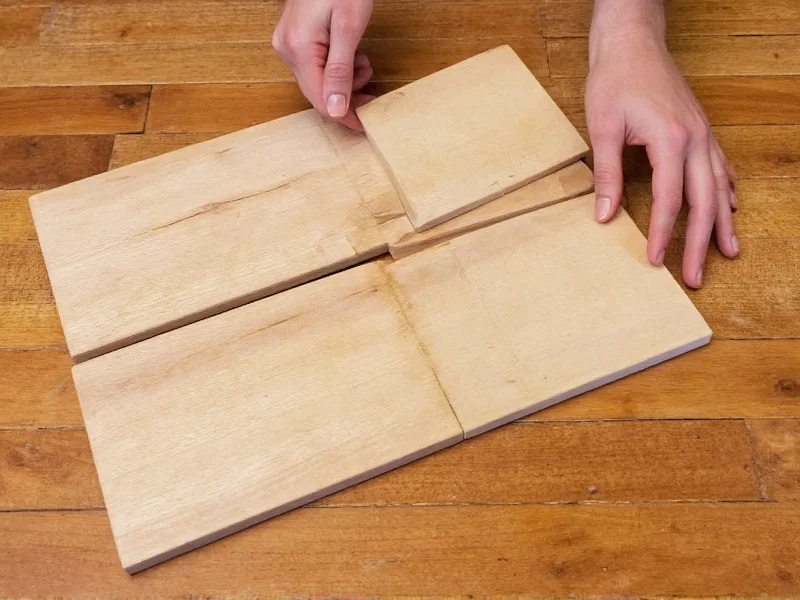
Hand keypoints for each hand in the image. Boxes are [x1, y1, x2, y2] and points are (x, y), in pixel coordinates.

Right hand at [272, 0, 373, 129]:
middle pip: (318, 92)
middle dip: (348, 96)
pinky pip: (316, 65)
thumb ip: (341, 71)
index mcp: (298, 49)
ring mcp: (289, 43)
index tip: (366, 123)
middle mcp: (287, 49)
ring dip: (345, 81)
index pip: (321, 100)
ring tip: (364, 65)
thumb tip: (336, 109)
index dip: (345, 115)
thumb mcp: (349, 28)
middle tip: (372, 89)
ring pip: (319, 79)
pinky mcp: (295, 38)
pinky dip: (337, 68)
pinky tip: (353, 58)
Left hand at [586, 2, 737, 287]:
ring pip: (719, 188)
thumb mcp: (603, 127)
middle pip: (704, 203)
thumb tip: (604, 215)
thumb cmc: (616, 79)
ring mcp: (703, 135)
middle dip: (700, 244)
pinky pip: (720, 168)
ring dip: (723, 223)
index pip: (668, 201)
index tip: (655, 261)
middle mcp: (696, 141)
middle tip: (696, 277)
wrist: (632, 41)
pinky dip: (726, 192)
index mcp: (671, 141)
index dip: (661, 234)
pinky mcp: (700, 130)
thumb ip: (607, 174)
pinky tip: (730, 207)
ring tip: (729, 253)